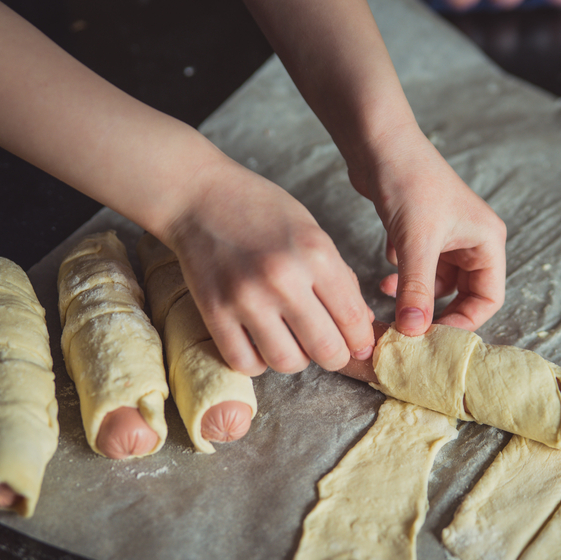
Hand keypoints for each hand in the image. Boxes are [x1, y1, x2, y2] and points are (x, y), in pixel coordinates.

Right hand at [162, 154, 374, 375]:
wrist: (199, 196)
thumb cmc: (261, 211)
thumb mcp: (312, 233)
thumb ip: (339, 278)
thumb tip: (361, 326)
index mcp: (315, 253)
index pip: (352, 319)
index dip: (360, 340)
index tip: (356, 344)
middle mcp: (283, 278)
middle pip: (326, 349)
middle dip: (334, 356)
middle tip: (328, 349)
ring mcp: (246, 298)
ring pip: (287, 362)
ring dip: (296, 360)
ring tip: (292, 341)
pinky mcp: (214, 312)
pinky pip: (245, 363)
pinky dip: (258, 362)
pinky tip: (260, 343)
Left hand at [349, 126, 506, 335]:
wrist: (378, 143)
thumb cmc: (408, 183)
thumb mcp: (415, 244)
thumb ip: (416, 291)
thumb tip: (413, 333)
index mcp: (486, 241)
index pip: (490, 298)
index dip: (465, 322)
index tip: (433, 337)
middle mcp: (472, 239)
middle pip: (465, 294)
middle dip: (437, 312)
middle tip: (411, 330)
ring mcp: (447, 236)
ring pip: (438, 283)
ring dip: (416, 296)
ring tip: (390, 300)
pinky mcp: (422, 232)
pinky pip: (419, 269)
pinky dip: (403, 279)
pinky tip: (384, 277)